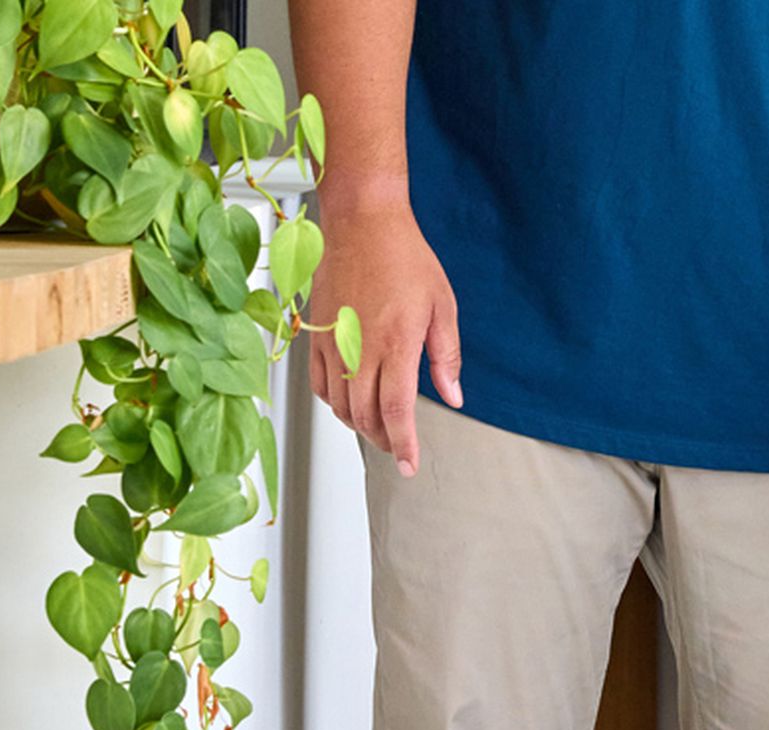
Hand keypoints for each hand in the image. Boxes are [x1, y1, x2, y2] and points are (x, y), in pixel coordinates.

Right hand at [307, 193, 461, 475]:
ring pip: (341, 406)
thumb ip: (446, 358)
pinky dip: (336, 403)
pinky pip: (321, 384)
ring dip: (360, 425)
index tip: (410, 466)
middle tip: (401, 449)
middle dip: (385, 440)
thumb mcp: (442, 308)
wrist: (362, 223)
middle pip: (366, 416)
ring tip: (380, 430)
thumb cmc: (404, 257)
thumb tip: (453, 396)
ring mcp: (333, 343)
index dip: (404, 445)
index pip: (396, 412)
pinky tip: (351, 402)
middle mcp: (359, 348)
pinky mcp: (315, 335)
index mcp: (395, 344)